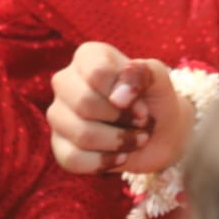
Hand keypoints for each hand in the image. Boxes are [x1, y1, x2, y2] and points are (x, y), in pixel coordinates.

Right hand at [47, 42, 195, 175]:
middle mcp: (66, 81)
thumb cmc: (155, 97)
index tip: (144, 105)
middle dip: (122, 119)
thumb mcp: (158, 78)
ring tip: (136, 139)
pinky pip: (73, 159)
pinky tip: (121, 156)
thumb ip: (142, 74)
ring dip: (118, 141)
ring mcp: (58, 114)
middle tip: (142, 122)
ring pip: (81, 134)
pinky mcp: (59, 145)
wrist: (159, 132)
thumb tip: (118, 98)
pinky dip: (105, 162)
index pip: (97, 72)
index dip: (126, 93)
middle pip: (84, 103)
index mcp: (88, 56)